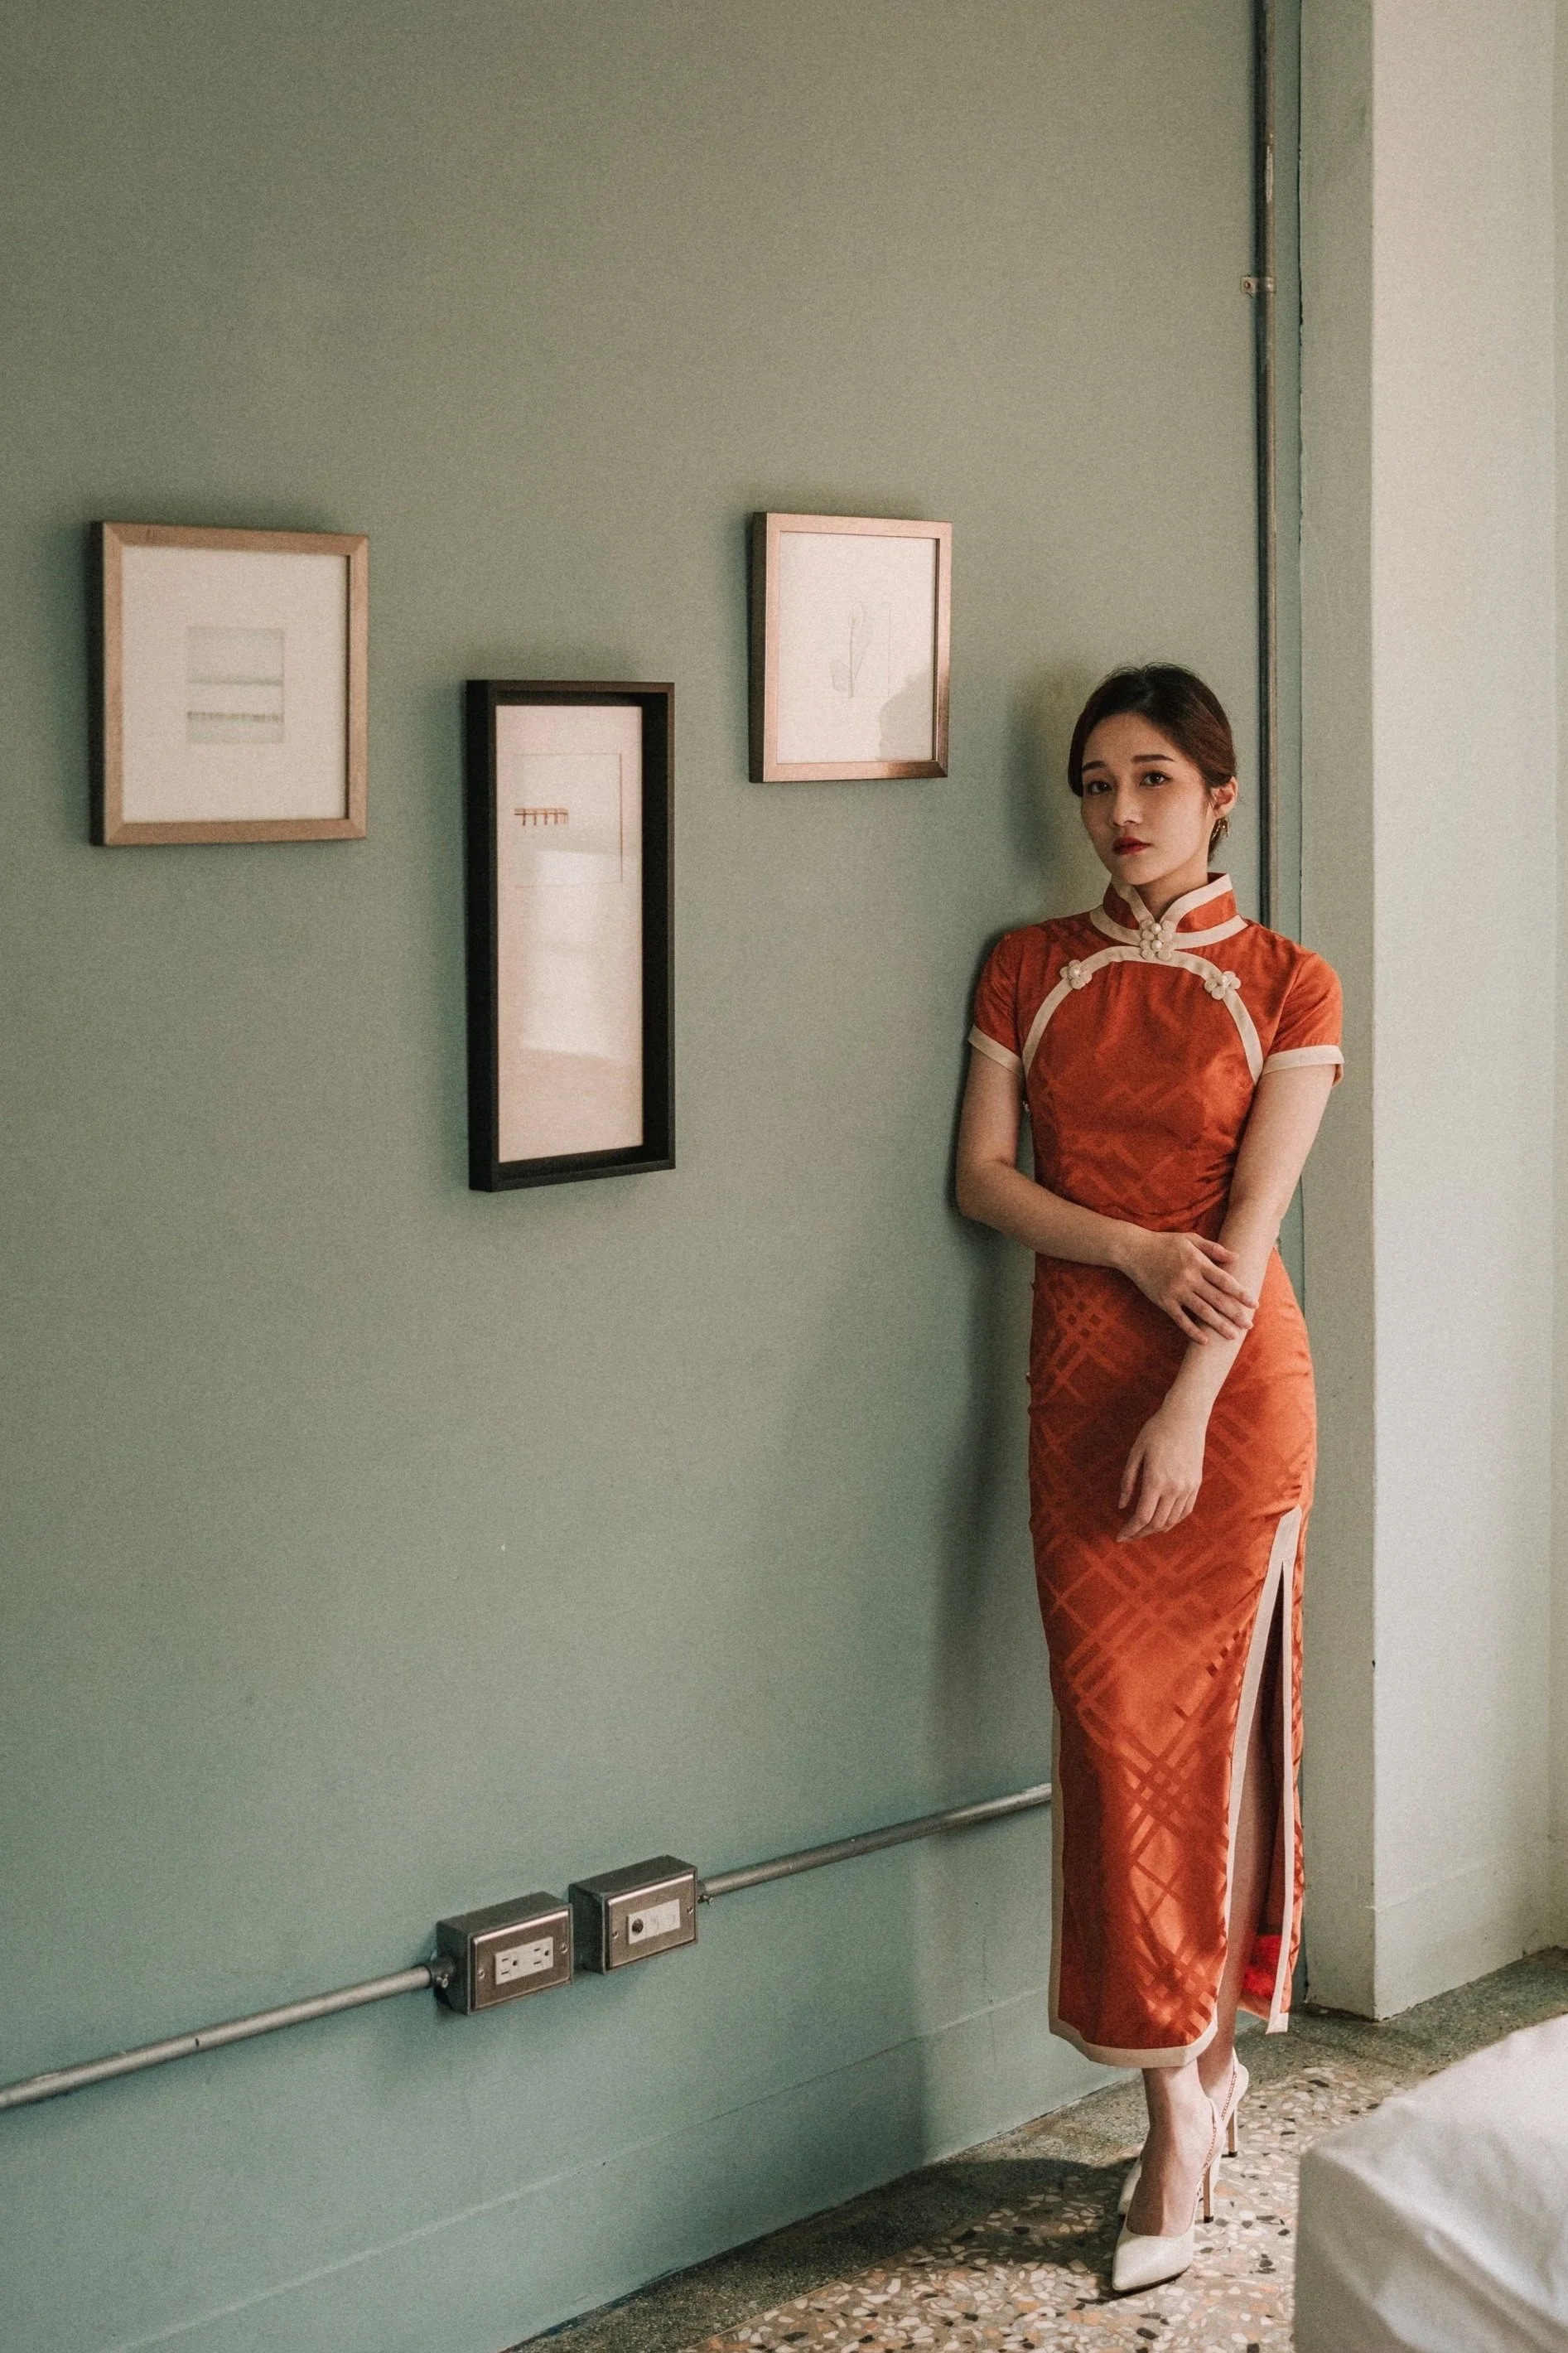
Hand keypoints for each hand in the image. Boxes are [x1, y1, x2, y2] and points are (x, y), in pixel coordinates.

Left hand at [1118, 1401, 1206, 1539]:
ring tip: (1142, 1530)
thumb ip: (1127, 1481)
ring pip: (1172, 1520)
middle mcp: (1174, 1488)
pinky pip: (1185, 1511)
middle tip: (1128, 1536)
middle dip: (1140, 1533)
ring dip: (1156, 1529)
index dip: (1130, 1530)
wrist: (1185, 1417)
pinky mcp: (1196, 1484)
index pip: (1142, 1516)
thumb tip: (1121, 1506)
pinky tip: (1163, 1522)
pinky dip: (1173, 1521)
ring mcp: (1188, 1487)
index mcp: (1156, 1480)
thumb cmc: (1156, 1431)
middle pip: (1157, 1523)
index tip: (1119, 1537)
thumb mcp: (1135, 1453)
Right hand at [1119, 1228, 1256, 1343]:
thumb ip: (1213, 1248)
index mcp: (1197, 1262)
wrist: (1133, 1250)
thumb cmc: (1164, 1243)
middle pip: (1217, 1299)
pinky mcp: (1163, 1301)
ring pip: (1202, 1312)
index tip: (1254, 1304)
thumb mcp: (1190, 1239)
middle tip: (1249, 1325)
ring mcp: (1176, 1291)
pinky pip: (1180, 1319)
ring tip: (1233, 1336)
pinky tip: (1205, 1341)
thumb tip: (1236, 1257)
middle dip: (1235, 1314)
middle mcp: (1189, 1278)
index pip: (1225, 1280)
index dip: (1241, 1293)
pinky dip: (1193, 1331)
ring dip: (1219, 1325)